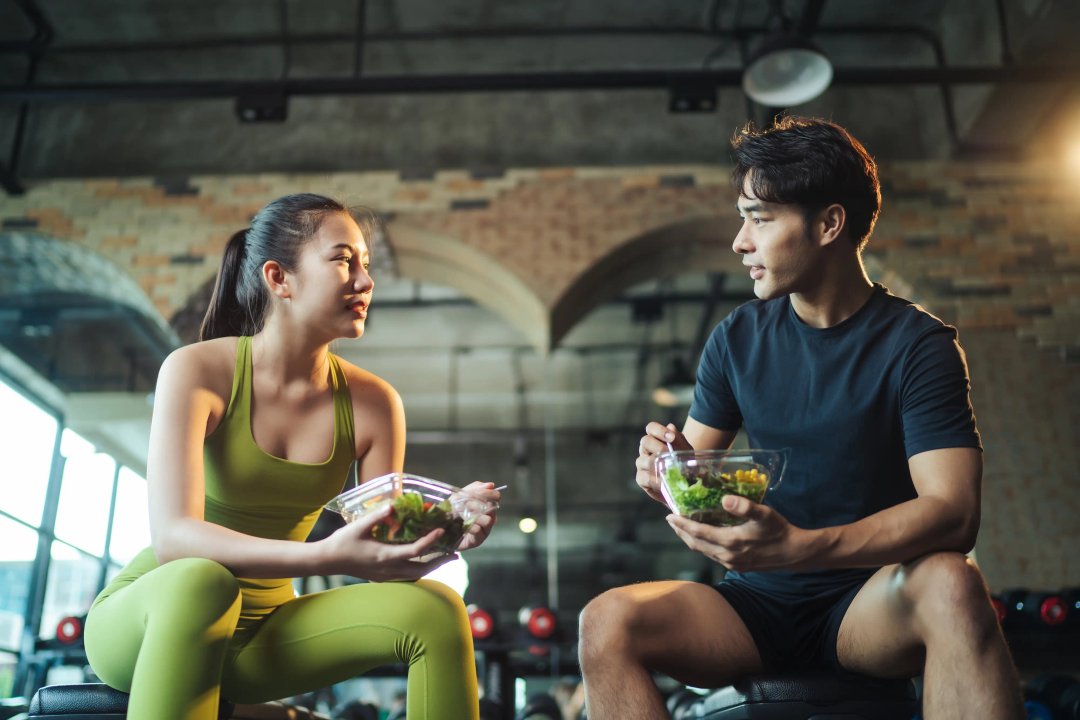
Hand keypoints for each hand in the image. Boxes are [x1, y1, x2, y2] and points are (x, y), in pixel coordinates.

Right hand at [317, 504, 460, 580]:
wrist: (326, 561)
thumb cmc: (341, 542)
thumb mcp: (358, 526)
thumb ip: (376, 516)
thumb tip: (393, 506)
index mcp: (384, 556)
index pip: (415, 551)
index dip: (431, 541)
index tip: (442, 531)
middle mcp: (388, 569)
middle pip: (421, 569)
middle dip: (440, 562)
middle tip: (455, 554)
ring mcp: (385, 576)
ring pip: (415, 575)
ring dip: (431, 567)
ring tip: (445, 558)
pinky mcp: (381, 578)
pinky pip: (406, 577)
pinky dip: (419, 570)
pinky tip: (423, 563)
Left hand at [455, 482, 500, 550]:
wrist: (438, 529)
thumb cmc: (450, 511)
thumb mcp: (460, 496)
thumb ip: (475, 488)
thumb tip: (491, 485)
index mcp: (485, 505)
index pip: (496, 497)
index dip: (489, 493)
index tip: (479, 492)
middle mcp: (488, 517)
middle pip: (493, 508)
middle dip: (478, 504)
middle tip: (466, 504)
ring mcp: (484, 530)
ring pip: (488, 520)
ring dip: (475, 516)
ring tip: (463, 516)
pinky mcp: (477, 540)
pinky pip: (479, 531)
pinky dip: (471, 526)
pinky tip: (463, 525)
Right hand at [635, 421, 692, 503]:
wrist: (684, 484)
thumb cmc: (683, 464)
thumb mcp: (685, 451)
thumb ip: (679, 440)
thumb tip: (671, 427)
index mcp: (655, 439)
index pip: (651, 428)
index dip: (659, 430)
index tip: (672, 438)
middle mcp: (646, 449)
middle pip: (645, 441)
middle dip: (658, 446)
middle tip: (669, 453)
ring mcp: (642, 464)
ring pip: (643, 460)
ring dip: (656, 464)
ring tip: (669, 469)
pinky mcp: (641, 479)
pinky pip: (644, 477)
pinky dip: (654, 479)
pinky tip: (664, 481)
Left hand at [665, 494, 809, 571]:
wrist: (794, 553)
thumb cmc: (779, 530)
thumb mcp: (764, 514)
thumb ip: (744, 507)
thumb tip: (725, 499)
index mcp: (731, 542)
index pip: (698, 533)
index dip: (682, 524)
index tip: (670, 515)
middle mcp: (727, 556)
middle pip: (696, 543)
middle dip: (681, 531)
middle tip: (672, 519)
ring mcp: (732, 563)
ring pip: (703, 551)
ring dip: (691, 539)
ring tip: (682, 527)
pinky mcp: (737, 566)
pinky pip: (713, 555)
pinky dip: (703, 545)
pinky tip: (703, 537)